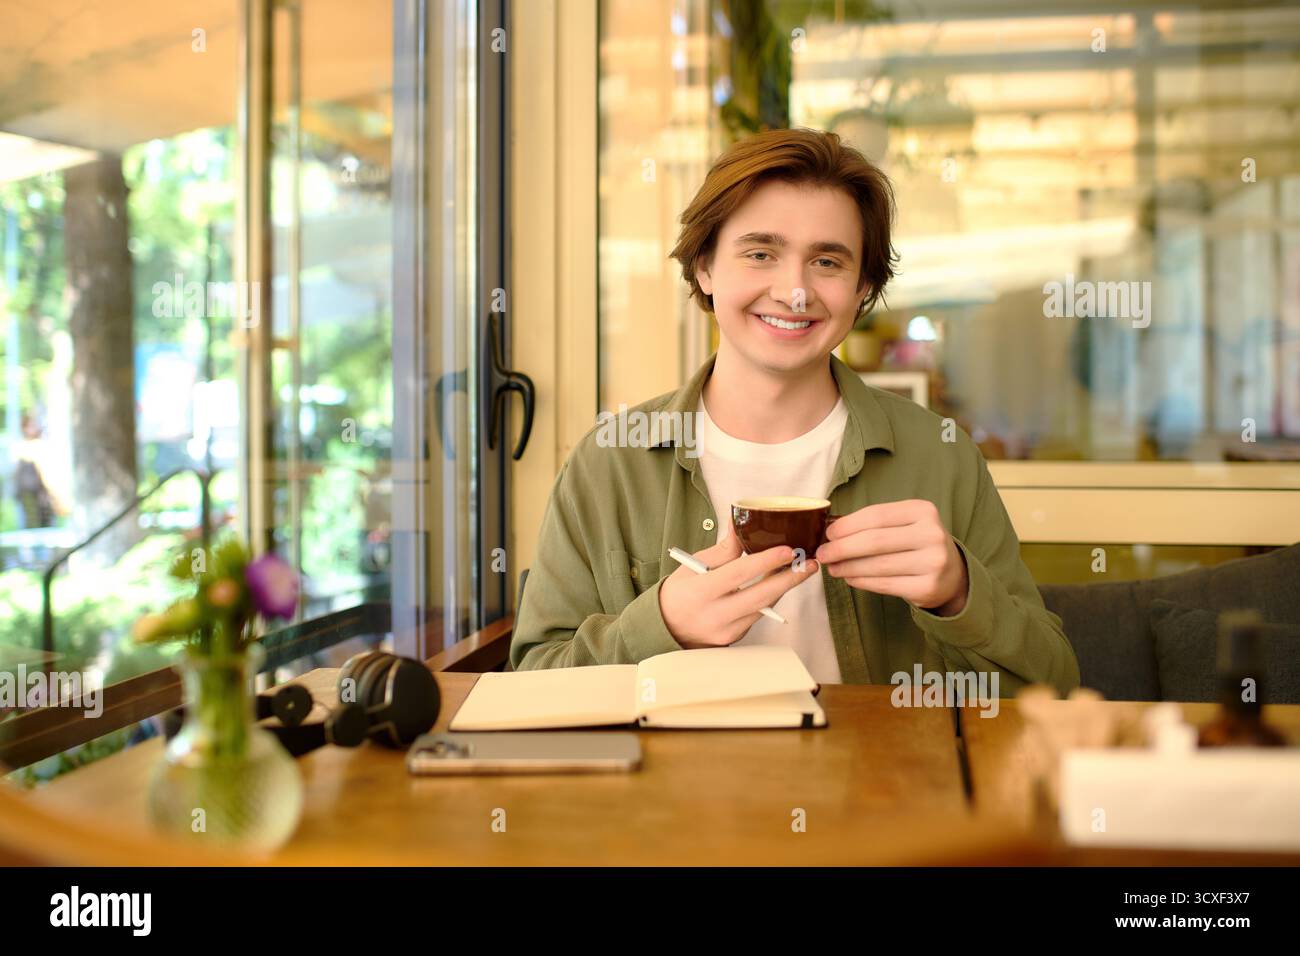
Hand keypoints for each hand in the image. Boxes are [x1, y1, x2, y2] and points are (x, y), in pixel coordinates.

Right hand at [658, 527, 819, 648]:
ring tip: (801, 569)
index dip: (765, 562)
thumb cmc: (680, 591)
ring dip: (783, 587)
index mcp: (700, 591)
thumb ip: (724, 548)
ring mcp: (725, 630)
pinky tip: (779, 584)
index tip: (786, 550)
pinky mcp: (734, 639)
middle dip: (788, 579)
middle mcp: (713, 615)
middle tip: (808, 563)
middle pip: (760, 597)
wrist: (667, 625)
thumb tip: (741, 522)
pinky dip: (769, 599)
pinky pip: (757, 616)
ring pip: (763, 608)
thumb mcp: (695, 564)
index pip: (738, 574)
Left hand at [814, 499, 968, 615]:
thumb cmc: (916, 544)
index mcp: (923, 511)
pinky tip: (849, 577)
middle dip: (842, 548)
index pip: (876, 516)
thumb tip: (831, 532)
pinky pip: (884, 584)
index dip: (847, 525)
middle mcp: (932, 534)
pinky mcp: (928, 587)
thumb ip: (873, 524)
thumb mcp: (904, 524)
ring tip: (832, 567)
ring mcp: (933, 562)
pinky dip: (861, 581)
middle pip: (875, 541)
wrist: (951, 574)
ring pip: (877, 565)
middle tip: (823, 554)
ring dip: (848, 567)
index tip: (828, 534)